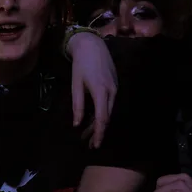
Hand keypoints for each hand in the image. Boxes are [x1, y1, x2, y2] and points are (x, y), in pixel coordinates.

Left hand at [67, 31, 117, 147]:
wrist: (92, 45)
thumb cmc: (81, 64)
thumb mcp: (76, 85)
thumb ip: (77, 105)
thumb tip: (77, 124)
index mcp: (101, 91)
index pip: (102, 118)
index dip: (98, 133)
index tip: (95, 145)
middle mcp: (112, 92)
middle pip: (106, 117)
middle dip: (98, 132)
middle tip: (89, 144)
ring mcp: (115, 88)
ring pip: (109, 111)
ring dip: (99, 124)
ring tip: (89, 135)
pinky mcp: (115, 86)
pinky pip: (109, 104)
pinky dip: (102, 114)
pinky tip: (94, 119)